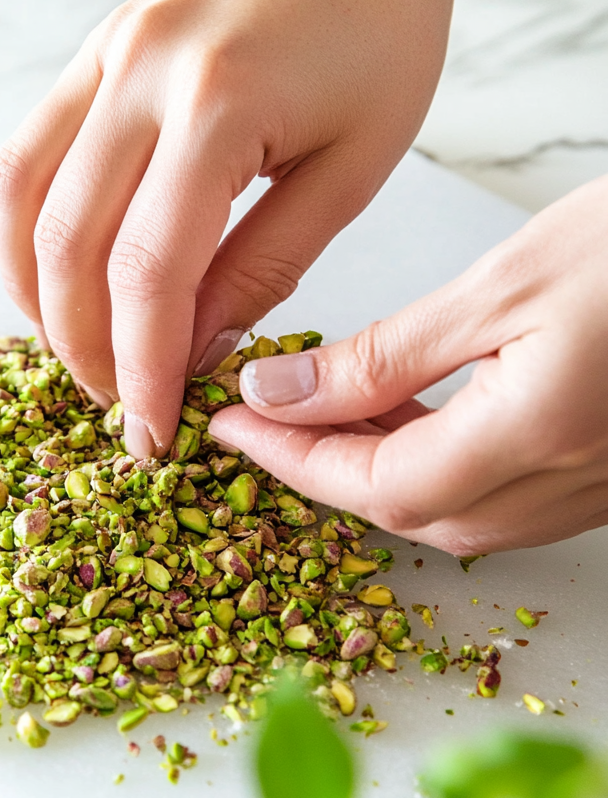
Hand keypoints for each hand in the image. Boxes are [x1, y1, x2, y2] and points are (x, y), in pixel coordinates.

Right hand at [0, 0, 463, 456]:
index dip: (140, 367)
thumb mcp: (354, 171)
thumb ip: (265, 267)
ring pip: (18, 202)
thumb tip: (196, 352)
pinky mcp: (91, 51)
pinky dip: (30, 234)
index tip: (152, 433)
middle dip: (83, 348)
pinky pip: (26, 155)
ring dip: (36, 297)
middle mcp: (138, 74)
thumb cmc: (382, 36)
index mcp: (219, 106)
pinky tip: (65, 280)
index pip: (146, 271)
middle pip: (65, 246)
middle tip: (120, 405)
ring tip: (83, 353)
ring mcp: (101, 54)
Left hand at [208, 177, 607, 553]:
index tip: (229, 428)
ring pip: (453, 514)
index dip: (290, 462)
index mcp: (535, 437)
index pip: (376, 484)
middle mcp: (567, 486)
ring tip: (325, 408)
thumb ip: (385, 354)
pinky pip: (500, 495)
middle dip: (322, 471)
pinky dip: (436, 462)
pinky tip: (409, 412)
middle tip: (264, 417)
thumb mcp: (501, 283)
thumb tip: (281, 396)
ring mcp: (594, 490)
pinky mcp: (606, 475)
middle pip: (408, 513)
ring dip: (376, 470)